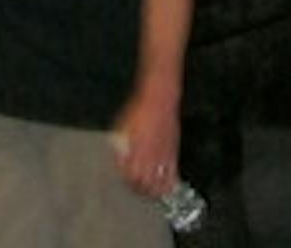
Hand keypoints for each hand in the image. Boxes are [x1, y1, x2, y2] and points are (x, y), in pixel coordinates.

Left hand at [111, 84, 182, 198]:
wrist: (160, 99)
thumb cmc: (139, 109)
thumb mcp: (122, 124)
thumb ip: (119, 142)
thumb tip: (117, 156)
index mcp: (134, 149)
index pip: (128, 175)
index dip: (125, 179)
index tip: (123, 179)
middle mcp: (148, 156)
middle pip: (142, 183)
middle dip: (137, 188)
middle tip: (134, 187)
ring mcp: (162, 157)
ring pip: (157, 184)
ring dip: (151, 191)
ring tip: (147, 191)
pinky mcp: (173, 155)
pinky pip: (172, 177)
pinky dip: (167, 186)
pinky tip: (163, 188)